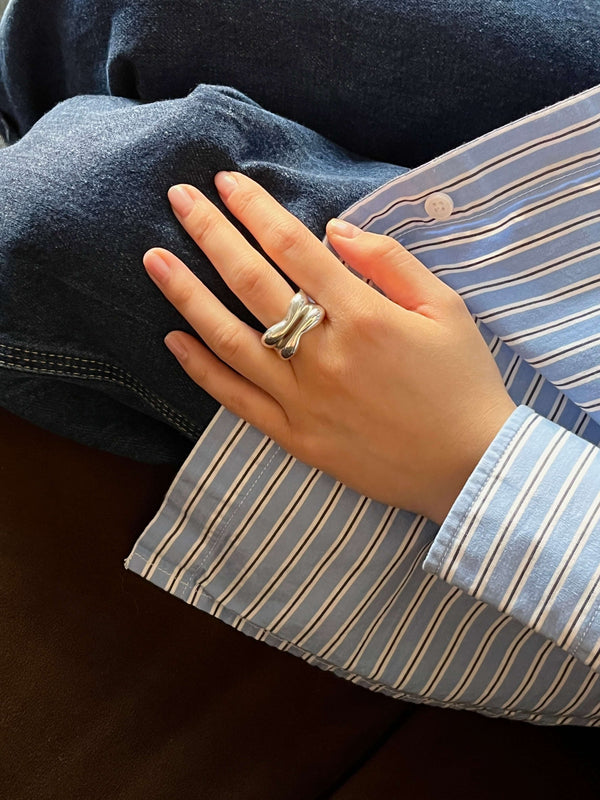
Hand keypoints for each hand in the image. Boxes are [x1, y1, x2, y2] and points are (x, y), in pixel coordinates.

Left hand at [143, 172, 516, 525]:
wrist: (468, 466)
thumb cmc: (462, 383)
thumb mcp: (445, 308)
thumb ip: (390, 262)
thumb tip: (334, 229)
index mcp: (364, 317)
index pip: (293, 248)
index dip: (256, 210)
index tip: (226, 182)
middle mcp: (324, 356)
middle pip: (252, 284)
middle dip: (210, 234)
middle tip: (178, 199)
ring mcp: (303, 400)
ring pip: (230, 340)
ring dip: (187, 297)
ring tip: (153, 261)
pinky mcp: (295, 437)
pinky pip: (237, 400)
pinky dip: (201, 371)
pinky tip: (172, 341)